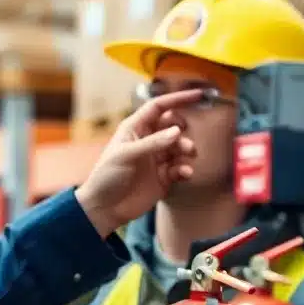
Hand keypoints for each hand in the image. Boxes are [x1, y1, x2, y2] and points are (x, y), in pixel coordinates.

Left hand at [75, 90, 199, 238]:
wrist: (104, 208)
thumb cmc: (107, 177)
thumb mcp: (126, 155)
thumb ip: (153, 143)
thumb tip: (178, 131)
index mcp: (135, 128)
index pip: (159, 107)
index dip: (178, 99)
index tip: (199, 95)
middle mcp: (147, 141)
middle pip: (173, 126)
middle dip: (182, 129)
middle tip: (183, 138)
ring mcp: (156, 159)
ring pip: (179, 146)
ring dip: (187, 148)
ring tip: (188, 154)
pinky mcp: (163, 178)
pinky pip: (180, 168)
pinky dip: (185, 169)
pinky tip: (184, 173)